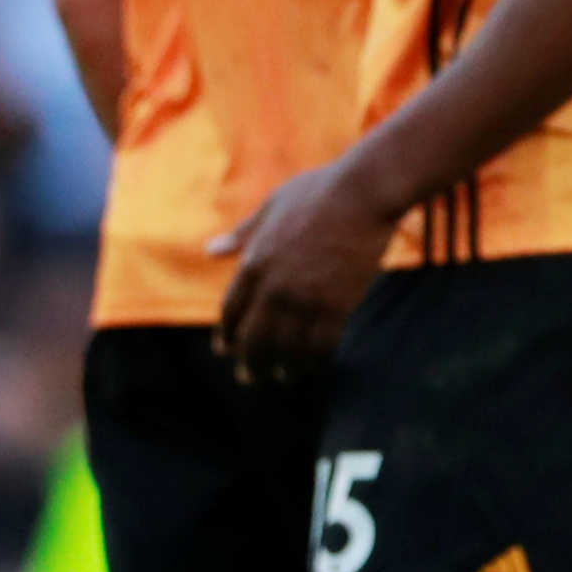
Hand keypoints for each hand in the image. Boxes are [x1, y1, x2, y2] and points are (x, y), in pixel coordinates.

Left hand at [210, 162, 398, 382]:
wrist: (361, 193)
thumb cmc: (316, 193)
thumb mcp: (270, 208)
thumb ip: (242, 236)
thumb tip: (210, 251)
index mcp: (254, 261)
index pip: (231, 311)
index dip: (227, 335)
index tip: (225, 350)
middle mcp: (275, 287)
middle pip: (255, 339)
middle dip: (250, 363)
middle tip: (249, 378)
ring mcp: (306, 299)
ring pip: (287, 350)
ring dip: (282, 369)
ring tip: (282, 377)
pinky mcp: (338, 306)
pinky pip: (321, 347)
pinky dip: (315, 361)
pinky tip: (313, 366)